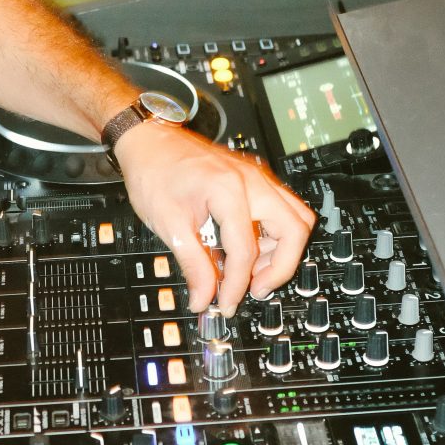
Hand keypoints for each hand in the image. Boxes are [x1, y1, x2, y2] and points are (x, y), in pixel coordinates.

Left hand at [115, 123, 315, 315]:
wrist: (149, 141)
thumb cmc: (154, 172)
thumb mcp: (168, 225)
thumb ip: (192, 265)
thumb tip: (204, 298)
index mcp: (229, 189)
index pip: (246, 249)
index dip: (237, 284)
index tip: (225, 303)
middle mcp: (252, 181)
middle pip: (294, 229)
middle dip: (280, 267)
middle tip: (255, 289)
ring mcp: (256, 178)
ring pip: (295, 218)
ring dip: (280, 250)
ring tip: (251, 272)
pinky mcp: (253, 181)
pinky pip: (281, 210)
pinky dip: (273, 235)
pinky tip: (246, 251)